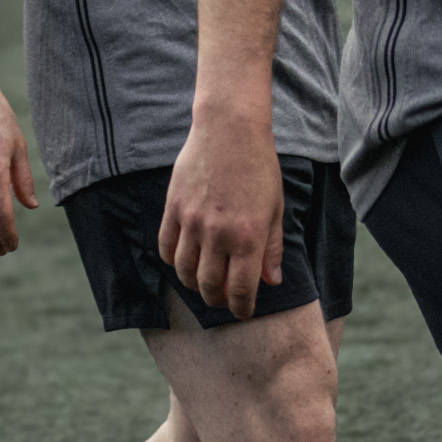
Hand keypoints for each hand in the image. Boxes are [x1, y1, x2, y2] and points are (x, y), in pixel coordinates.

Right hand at [159, 111, 285, 322]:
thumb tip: (272, 281)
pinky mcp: (173, 208)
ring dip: (194, 284)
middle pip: (209, 287)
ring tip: (204, 283)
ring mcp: (191, 221)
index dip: (242, 308)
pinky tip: (183, 260)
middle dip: (217, 301)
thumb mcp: (276, 209)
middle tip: (223, 301)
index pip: (241, 290)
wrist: (230, 129)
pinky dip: (172, 261)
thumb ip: (273, 248)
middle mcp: (218, 234)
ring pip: (184, 272)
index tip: (243, 312)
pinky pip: (165, 247)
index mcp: (249, 237)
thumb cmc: (259, 168)